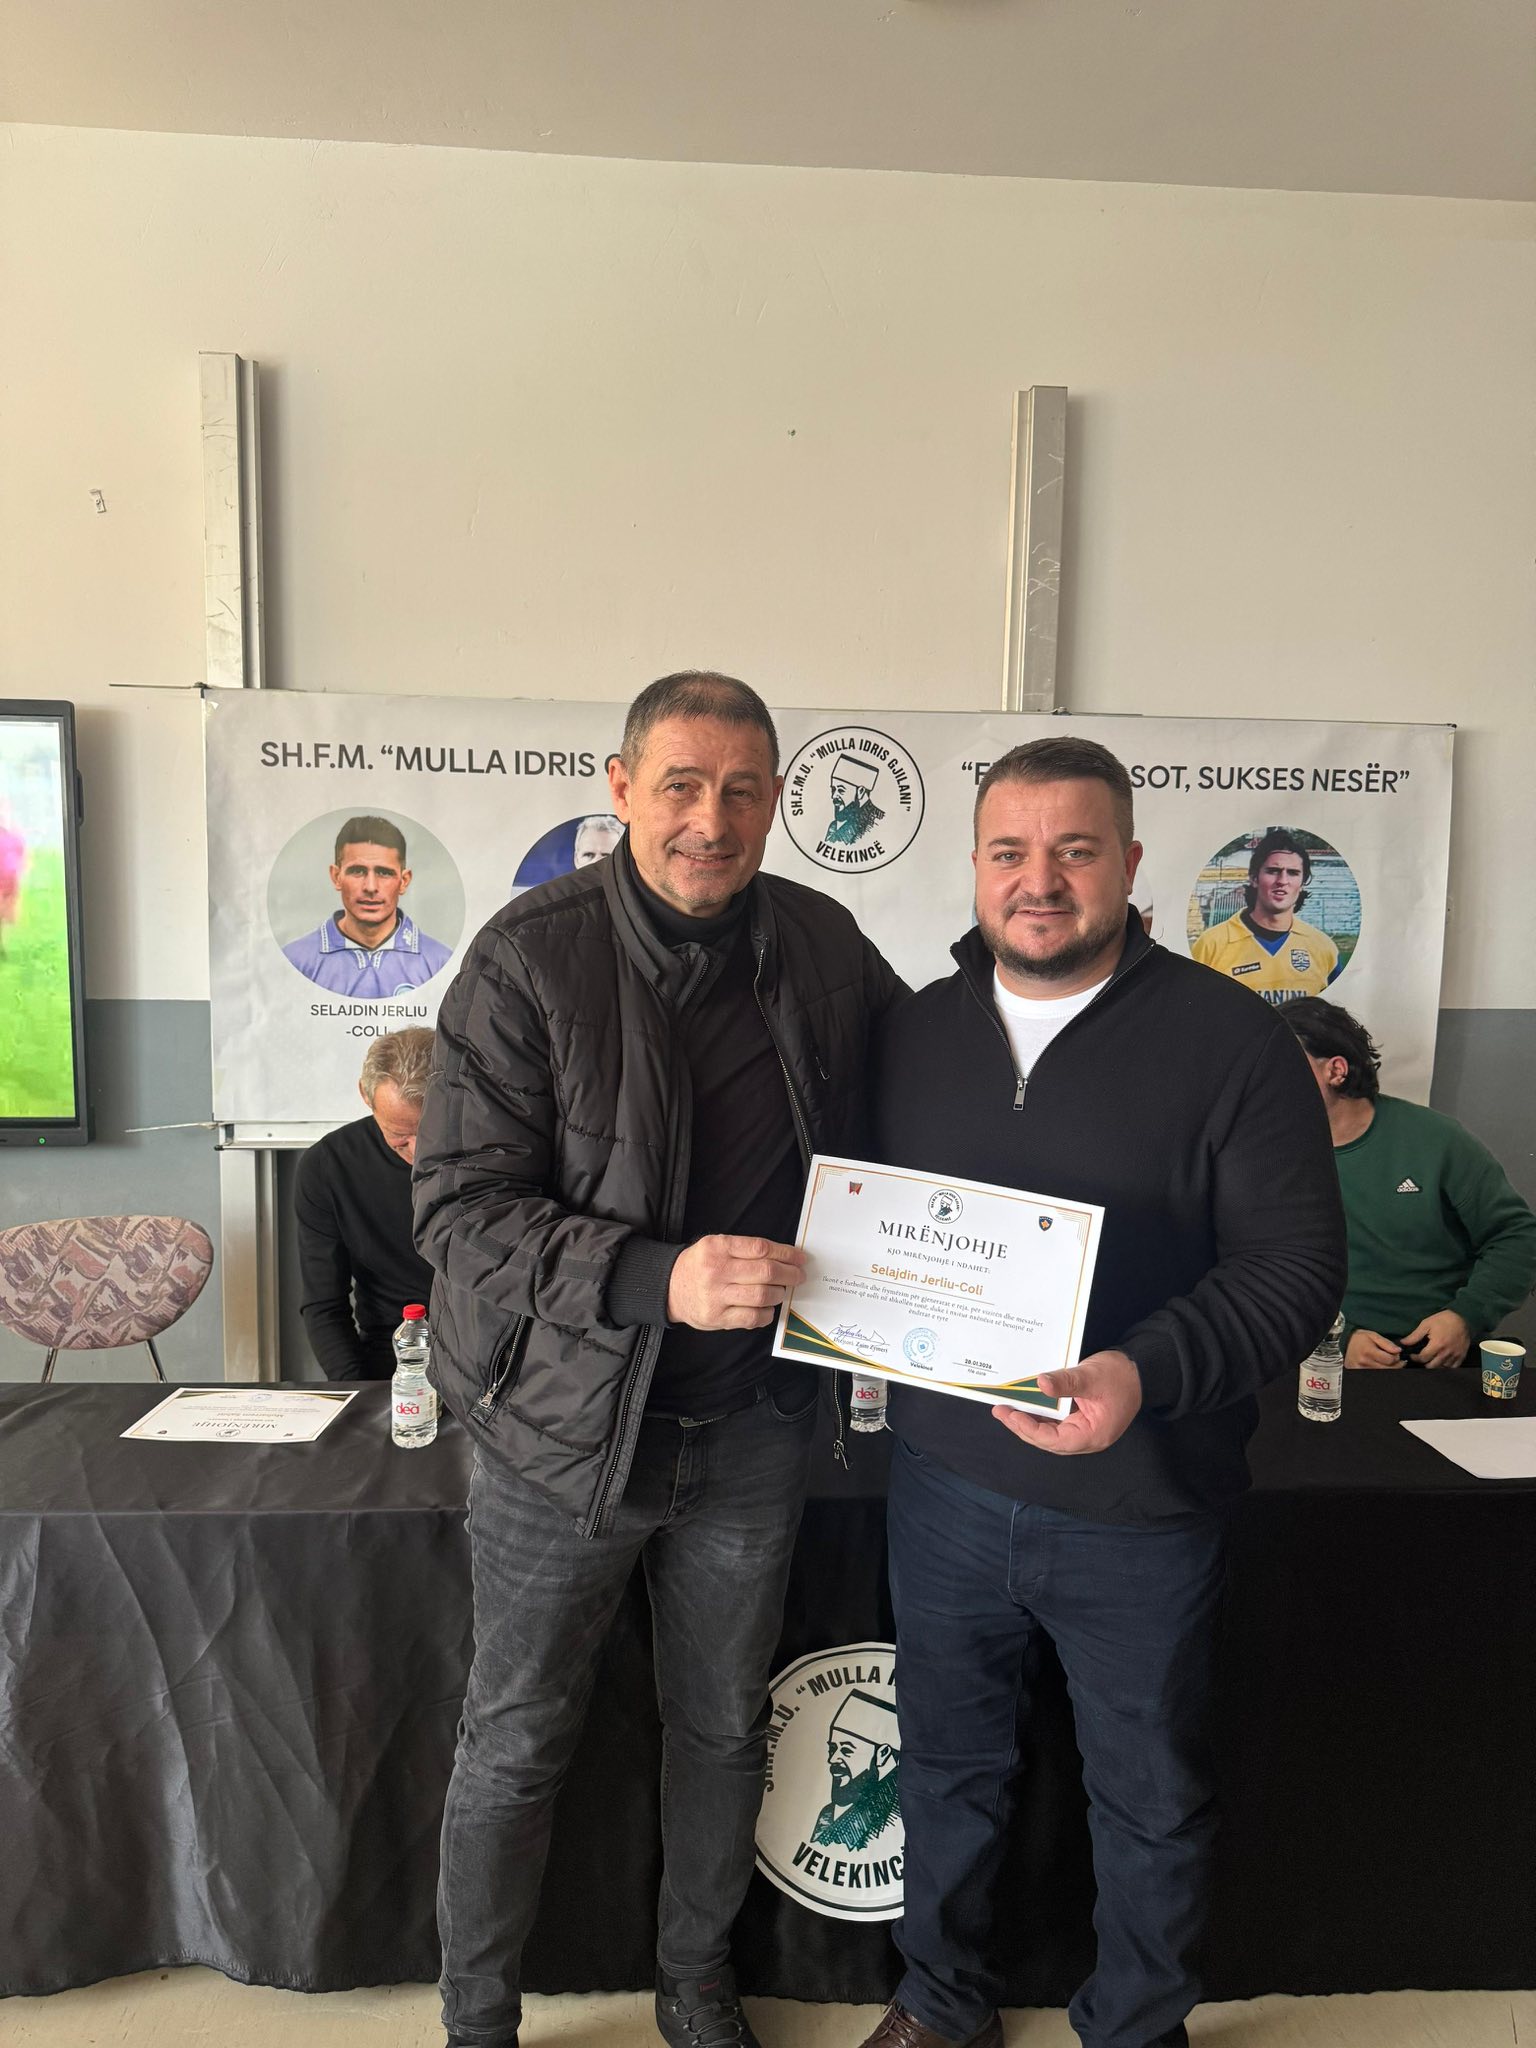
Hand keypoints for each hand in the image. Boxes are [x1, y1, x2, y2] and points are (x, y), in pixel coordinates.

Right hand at [666, 1235, 805, 1331]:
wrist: (669, 1288)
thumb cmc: (699, 1265)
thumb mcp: (715, 1245)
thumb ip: (744, 1249)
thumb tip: (784, 1257)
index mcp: (718, 1247)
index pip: (761, 1248)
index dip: (786, 1253)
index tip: (799, 1258)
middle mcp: (717, 1271)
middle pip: (766, 1272)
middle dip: (789, 1274)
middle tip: (798, 1276)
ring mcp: (716, 1296)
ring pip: (762, 1296)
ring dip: (779, 1294)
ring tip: (781, 1291)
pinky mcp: (717, 1318)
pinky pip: (752, 1317)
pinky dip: (767, 1314)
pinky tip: (768, 1308)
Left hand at [991, 1349, 1142, 1456]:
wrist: (1140, 1370)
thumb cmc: (1119, 1375)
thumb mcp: (1091, 1376)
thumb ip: (1066, 1382)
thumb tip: (1040, 1384)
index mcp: (1093, 1435)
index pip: (1055, 1440)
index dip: (1030, 1430)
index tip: (1010, 1415)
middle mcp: (1087, 1438)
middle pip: (1049, 1440)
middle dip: (1023, 1427)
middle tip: (1000, 1411)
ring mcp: (1084, 1431)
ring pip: (1051, 1433)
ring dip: (1029, 1422)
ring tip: (1007, 1409)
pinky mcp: (1081, 1421)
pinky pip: (1057, 1423)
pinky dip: (1041, 1415)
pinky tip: (1026, 1405)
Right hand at [1345, 1328, 1403, 1369]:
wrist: (1344, 1342)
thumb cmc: (1359, 1338)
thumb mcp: (1373, 1335)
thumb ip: (1387, 1343)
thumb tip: (1398, 1350)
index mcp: (1368, 1351)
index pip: (1390, 1360)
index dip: (1396, 1357)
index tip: (1396, 1354)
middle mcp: (1364, 1362)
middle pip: (1388, 1369)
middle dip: (1395, 1364)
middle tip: (1396, 1360)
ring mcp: (1360, 1369)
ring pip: (1382, 1372)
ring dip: (1388, 1368)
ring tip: (1387, 1361)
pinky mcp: (1357, 1372)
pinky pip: (1374, 1373)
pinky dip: (1379, 1369)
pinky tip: (1380, 1364)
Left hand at [1398, 1308, 1471, 1369]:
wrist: (1462, 1318)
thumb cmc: (1443, 1320)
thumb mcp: (1426, 1324)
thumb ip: (1415, 1336)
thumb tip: (1403, 1343)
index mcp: (1437, 1344)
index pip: (1423, 1358)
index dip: (1415, 1358)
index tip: (1413, 1355)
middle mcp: (1446, 1352)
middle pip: (1432, 1366)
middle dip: (1424, 1363)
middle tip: (1422, 1357)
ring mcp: (1455, 1355)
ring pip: (1442, 1368)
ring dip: (1435, 1365)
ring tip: (1431, 1359)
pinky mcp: (1462, 1356)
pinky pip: (1453, 1367)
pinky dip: (1447, 1366)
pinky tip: (1442, 1361)